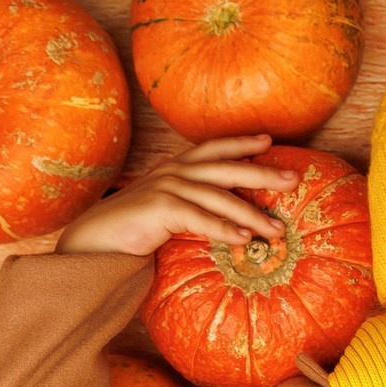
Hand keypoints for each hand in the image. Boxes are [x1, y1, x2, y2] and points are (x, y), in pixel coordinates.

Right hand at [53, 133, 300, 256]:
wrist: (92, 245)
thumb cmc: (131, 233)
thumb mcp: (166, 213)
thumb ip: (192, 207)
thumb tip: (230, 219)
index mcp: (174, 168)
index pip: (213, 149)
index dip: (240, 143)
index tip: (269, 141)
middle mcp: (172, 172)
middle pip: (225, 168)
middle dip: (262, 173)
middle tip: (293, 180)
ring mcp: (165, 187)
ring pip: (219, 197)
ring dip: (251, 214)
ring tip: (277, 230)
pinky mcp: (159, 208)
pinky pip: (200, 219)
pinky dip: (224, 229)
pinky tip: (245, 239)